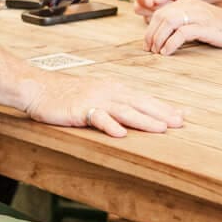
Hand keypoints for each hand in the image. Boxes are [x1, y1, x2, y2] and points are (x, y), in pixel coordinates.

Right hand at [29, 77, 185, 136]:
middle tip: (180, 123)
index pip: (144, 98)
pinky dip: (109, 125)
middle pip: (140, 103)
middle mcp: (109, 92)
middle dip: (162, 113)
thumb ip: (114, 103)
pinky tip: (120, 133)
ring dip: (144, 119)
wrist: (38, 87)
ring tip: (161, 128)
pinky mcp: (80, 109)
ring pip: (124, 110)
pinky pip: (97, 117)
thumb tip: (133, 114)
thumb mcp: (95, 94)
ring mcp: (95, 100)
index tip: (182, 115)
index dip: (163, 107)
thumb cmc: (66, 93)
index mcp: (114, 89)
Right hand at [133, 0, 199, 14]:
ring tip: (170, 9)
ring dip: (155, 12)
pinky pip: (146, 18)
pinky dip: (157, 18)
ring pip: (140, 10)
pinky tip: (168, 15)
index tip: (151, 2)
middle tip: (168, 6)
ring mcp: (144, 1)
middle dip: (152, 5)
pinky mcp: (146, 12)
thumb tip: (154, 0)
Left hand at [144, 0, 221, 55]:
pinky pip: (182, 33)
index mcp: (185, 2)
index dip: (150, 29)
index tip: (147, 44)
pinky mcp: (205, 26)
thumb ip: (181, 23)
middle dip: (151, 35)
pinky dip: (171, 43)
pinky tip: (167, 52)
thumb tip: (159, 36)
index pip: (160, 12)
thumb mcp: (196, 20)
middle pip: (161, 16)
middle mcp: (189, 5)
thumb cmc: (217, 27)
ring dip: (159, 38)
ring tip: (157, 52)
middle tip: (149, 50)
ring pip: (168, 22)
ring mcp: (197, 14)